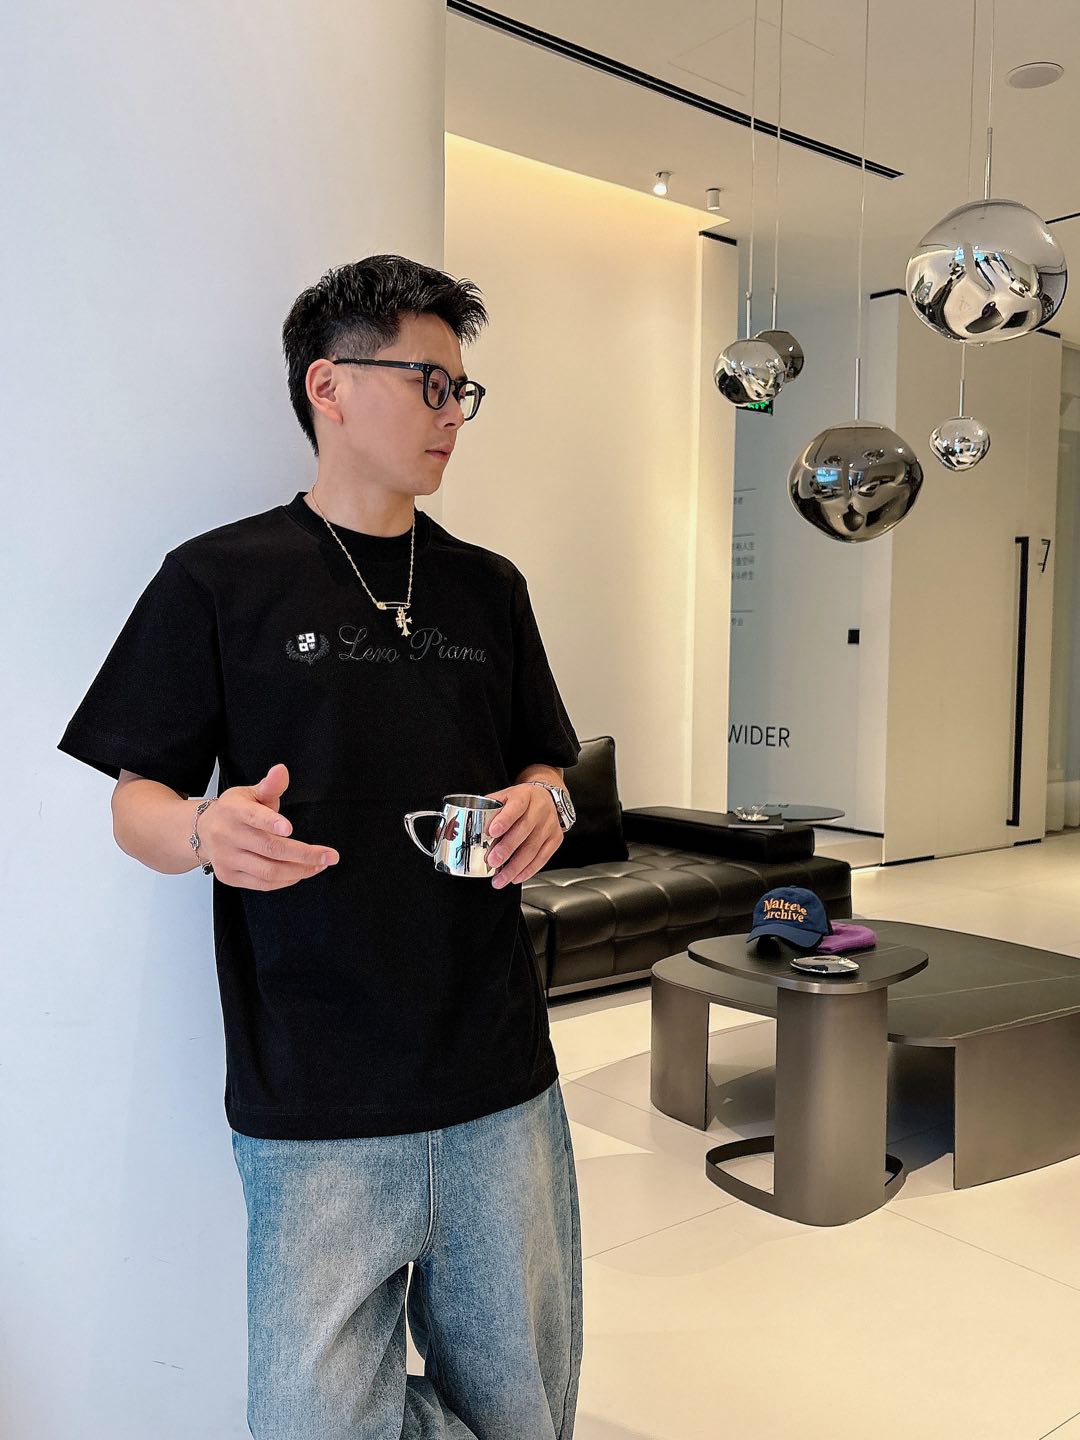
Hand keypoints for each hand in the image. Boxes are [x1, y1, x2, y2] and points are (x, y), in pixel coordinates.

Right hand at [198, 762, 339, 890]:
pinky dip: (286, 881)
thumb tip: (281, 770)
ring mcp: (226, 859)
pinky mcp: (228, 877)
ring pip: (268, 871)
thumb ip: (270, 785)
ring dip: (299, 870)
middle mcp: (227, 835)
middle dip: (304, 854)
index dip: (270, 822)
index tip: (289, 828)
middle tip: (329, 856)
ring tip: (319, 865)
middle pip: (269, 848)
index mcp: (233, 810)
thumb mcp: (250, 793)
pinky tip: (301, 873)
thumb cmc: (234, 810)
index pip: (252, 816)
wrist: (201, 831)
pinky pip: (262, 884)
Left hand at [482, 783, 563, 888]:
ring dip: (515, 867)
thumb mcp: (506, 796)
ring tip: (500, 878)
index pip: (516, 806)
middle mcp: (540, 810)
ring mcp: (549, 826)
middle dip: (507, 849)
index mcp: (525, 796)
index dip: (504, 820)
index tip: (492, 832)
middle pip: (524, 831)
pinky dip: (528, 870)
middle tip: (492, 861)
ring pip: (533, 849)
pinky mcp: (555, 839)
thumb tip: (474, 826)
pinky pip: (543, 857)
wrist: (547, 798)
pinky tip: (516, 877)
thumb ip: (491, 808)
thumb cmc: (522, 800)